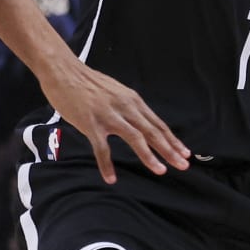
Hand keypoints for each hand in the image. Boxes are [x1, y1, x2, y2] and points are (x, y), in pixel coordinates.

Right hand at [41, 60, 190, 183]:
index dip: (172, 139)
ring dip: (149, 156)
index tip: (185, 153)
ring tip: (160, 171)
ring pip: (135, 138)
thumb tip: (140, 121)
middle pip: (152, 132)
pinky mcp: (91, 123)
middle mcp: (125, 107)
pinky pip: (101, 148)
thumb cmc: (88, 83)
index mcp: (132, 101)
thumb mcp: (116, 92)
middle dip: (170, 150)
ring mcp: (108, 115)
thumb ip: (129, 107)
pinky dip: (106, 164)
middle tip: (183, 165)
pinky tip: (111, 178)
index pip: (157, 124)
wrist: (64, 71)